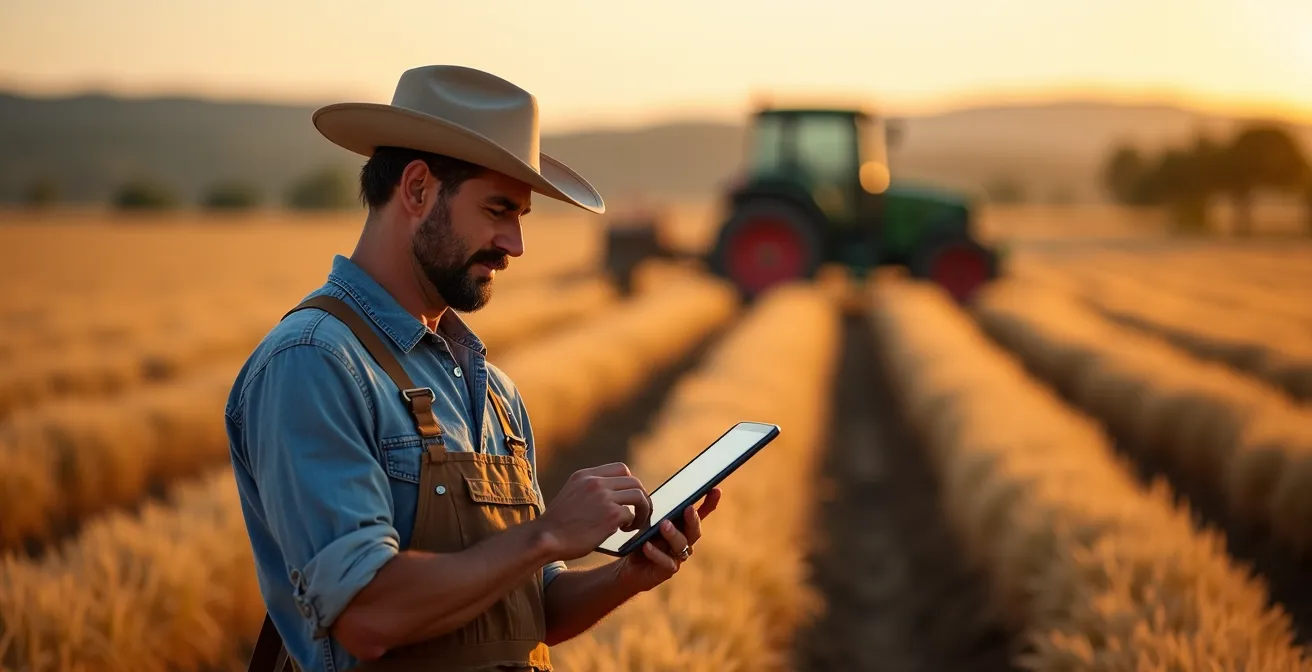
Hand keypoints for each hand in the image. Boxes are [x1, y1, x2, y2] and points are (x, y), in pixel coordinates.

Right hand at [536, 463, 652, 560]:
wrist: (545, 538)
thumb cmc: (557, 524)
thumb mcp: (571, 495)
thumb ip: (590, 490)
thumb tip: (613, 495)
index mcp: (585, 475)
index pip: (620, 468)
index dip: (629, 483)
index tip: (627, 498)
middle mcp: (595, 482)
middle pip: (633, 481)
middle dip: (641, 497)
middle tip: (639, 511)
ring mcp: (604, 497)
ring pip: (638, 495)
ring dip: (643, 510)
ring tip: (634, 523)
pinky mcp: (611, 515)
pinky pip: (632, 514)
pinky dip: (632, 524)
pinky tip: (623, 531)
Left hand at [614, 487, 720, 593]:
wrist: (627, 567)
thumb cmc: (640, 540)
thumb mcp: (647, 521)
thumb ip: (657, 510)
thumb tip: (660, 491)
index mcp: (682, 527)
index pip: (700, 514)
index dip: (710, 503)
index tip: (716, 490)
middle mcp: (684, 542)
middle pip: (695, 530)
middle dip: (693, 519)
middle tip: (688, 509)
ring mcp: (677, 557)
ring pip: (682, 545)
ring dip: (674, 534)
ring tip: (664, 525)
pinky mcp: (667, 571)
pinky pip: (666, 562)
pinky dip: (656, 553)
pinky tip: (647, 546)